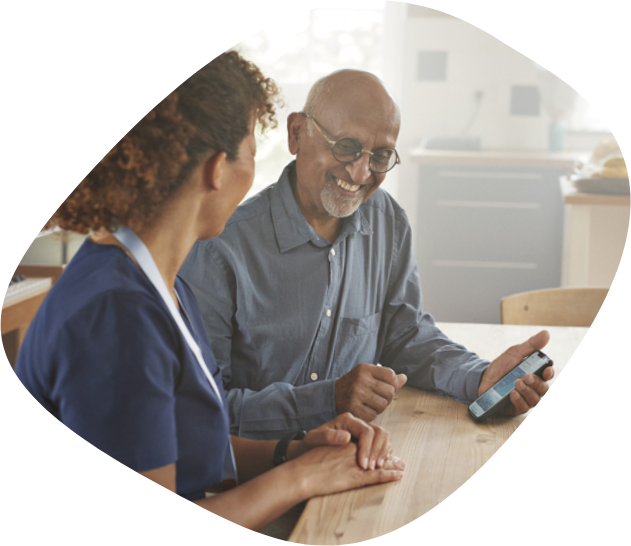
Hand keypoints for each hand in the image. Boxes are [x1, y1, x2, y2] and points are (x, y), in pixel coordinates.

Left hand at [288, 412, 396, 469]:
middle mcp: (357, 423)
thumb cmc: (310, 444)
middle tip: (372, 468)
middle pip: (379, 432)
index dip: (367, 448)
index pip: (366, 431)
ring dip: (383, 452)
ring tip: (377, 467)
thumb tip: (346, 437)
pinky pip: (381, 444)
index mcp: (347, 420)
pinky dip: (383, 454)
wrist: (307, 449)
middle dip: (378, 451)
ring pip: (383, 437)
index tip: (363, 465)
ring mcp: (363, 431)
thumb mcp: (313, 439)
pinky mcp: (366, 441)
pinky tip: (379, 465)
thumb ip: (328, 437)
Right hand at [289, 443, 404, 499]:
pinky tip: (398, 475)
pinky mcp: (355, 477)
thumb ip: (338, 439)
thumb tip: (349, 437)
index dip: (378, 441)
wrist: (300, 473)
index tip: (382, 447)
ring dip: (392, 463)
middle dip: (387, 451)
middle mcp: (354, 447)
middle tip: (394, 458)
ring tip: (401, 466)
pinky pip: (377, 475)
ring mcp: (355, 462)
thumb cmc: (309, 458)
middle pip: (379, 444)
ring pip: (380, 460)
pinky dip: (389, 475)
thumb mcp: (325, 441)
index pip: (371, 434)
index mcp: (347, 436)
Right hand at [335, 364, 406, 421]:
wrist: (332, 396)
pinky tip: (364, 410)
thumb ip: (386, 378)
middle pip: (390, 391)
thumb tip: (404, 378)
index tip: (386, 388)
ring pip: (383, 405)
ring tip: (371, 404)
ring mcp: (356, 394)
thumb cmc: (354, 385)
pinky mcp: (353, 408)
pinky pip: (374, 414)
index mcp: (365, 369)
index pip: (390, 376)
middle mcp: (360, 379)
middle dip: (387, 398)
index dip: (393, 384)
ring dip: (380, 407)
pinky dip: (371, 415)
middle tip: (377, 398)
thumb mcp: (367, 376)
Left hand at [478, 330, 553, 415]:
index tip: (546, 370)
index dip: (549, 373)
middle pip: (543, 389)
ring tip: (517, 383)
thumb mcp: (514, 353)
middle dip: (536, 383)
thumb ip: (530, 345)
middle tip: (526, 376)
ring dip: (527, 391)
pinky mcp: (515, 407)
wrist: (483, 378)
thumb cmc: (502, 366)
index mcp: (535, 374)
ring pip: (535, 399)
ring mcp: (525, 398)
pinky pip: (522, 407)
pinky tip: (513, 393)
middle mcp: (533, 388)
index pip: (547, 375)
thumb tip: (546, 333)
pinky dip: (519, 400)